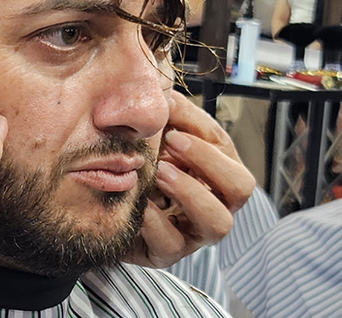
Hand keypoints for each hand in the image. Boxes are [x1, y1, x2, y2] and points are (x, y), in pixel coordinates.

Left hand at [126, 91, 254, 267]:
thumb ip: (164, 116)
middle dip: (209, 160)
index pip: (225, 147)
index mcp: (212, 170)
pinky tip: (139, 203)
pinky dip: (155, 222)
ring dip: (191, 192)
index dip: (202, 127)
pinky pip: (171, 244)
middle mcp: (213, 202)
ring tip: (160, 172)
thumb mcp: (151, 137)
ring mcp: (193, 231)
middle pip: (241, 187)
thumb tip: (164, 89)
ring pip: (219, 222)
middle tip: (174, 141)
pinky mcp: (166, 253)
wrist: (100, 205)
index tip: (170, 109)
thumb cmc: (135, 165)